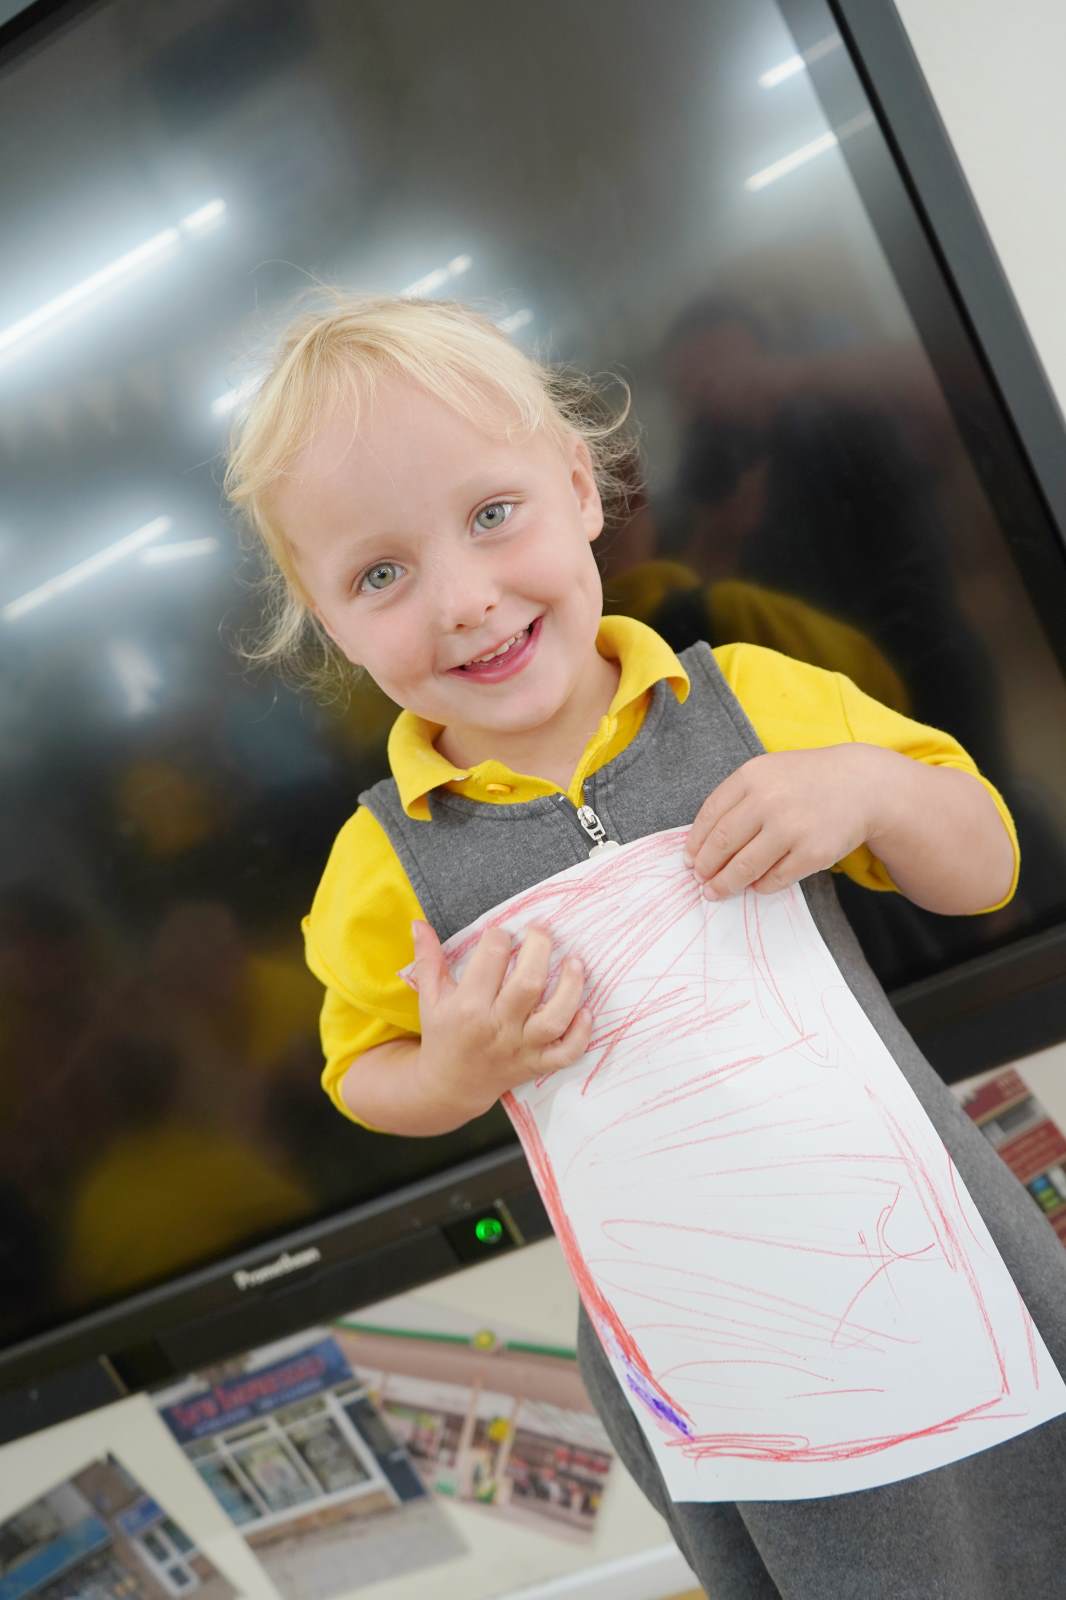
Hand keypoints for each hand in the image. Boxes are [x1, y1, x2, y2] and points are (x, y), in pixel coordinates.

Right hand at [411, 920, 591, 1120]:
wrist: (449, 1086)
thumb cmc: (442, 1034)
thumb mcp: (429, 997)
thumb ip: (427, 958)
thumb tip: (419, 923)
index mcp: (467, 1007)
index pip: (491, 958)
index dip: (500, 936)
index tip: (502, 933)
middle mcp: (496, 1027)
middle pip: (528, 984)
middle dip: (540, 949)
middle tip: (541, 932)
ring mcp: (520, 1048)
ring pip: (554, 1018)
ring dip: (571, 987)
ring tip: (575, 961)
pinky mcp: (536, 1064)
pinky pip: (565, 1053)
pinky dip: (581, 1034)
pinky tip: (587, 1010)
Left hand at [683, 746, 879, 898]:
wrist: (861, 784)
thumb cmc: (805, 781)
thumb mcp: (767, 773)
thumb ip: (736, 800)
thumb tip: (700, 844)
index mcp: (752, 776)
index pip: (710, 816)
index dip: (695, 843)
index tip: (688, 859)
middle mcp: (769, 801)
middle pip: (722, 844)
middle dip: (705, 868)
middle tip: (699, 880)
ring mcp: (792, 829)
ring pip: (744, 867)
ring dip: (725, 884)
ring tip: (715, 892)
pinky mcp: (813, 854)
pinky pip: (774, 879)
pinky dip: (759, 887)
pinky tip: (753, 886)